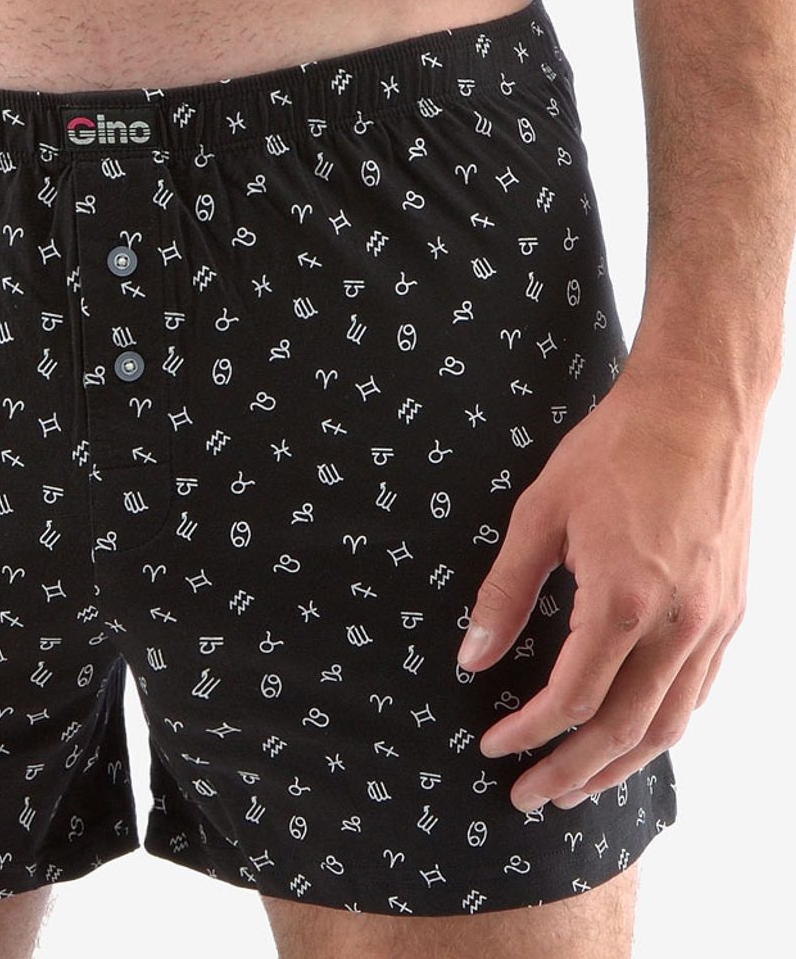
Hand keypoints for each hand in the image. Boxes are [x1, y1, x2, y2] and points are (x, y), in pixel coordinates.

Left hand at [457, 363, 761, 813]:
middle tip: (530, 796)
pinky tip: (633, 733)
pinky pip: (699, 691)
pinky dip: (662, 726)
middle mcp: (678, 624)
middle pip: (624, 731)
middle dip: (572, 772)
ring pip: (670, 724)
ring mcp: (713, 621)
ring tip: (578, 786)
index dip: (529, 732)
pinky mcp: (730, 610)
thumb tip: (471, 657)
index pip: (572, 699)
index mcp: (624, 599)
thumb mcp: (540, 513)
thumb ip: (505, 592)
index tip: (494, 746)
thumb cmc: (616, 451)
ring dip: (620, 765)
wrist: (699, 407)